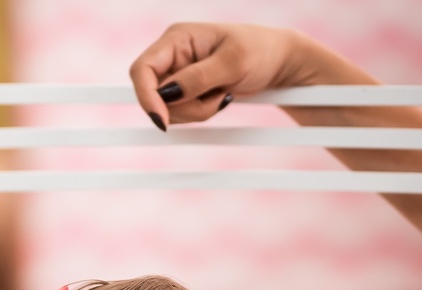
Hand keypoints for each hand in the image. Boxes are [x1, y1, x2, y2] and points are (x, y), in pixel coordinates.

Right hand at [130, 22, 304, 127]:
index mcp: (177, 38)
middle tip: (215, 99)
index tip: (161, 119)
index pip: (143, 69)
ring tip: (221, 95)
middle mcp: (172, 54)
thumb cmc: (260, 50)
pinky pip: (181, 113)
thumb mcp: (233, 63)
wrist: (278, 61)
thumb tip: (166, 94)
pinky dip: (199, 113)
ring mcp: (178, 73)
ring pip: (168, 108)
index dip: (147, 96)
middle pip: (154, 94)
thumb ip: (197, 78)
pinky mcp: (185, 90)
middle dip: (183, 107)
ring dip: (194, 112)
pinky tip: (218, 98)